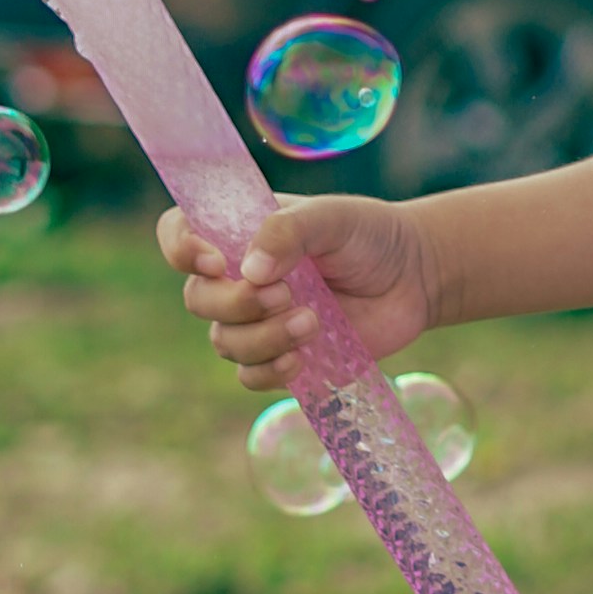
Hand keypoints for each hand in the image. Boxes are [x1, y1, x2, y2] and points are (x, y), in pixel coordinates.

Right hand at [156, 186, 443, 392]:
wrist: (414, 278)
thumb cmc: (369, 235)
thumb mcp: (333, 218)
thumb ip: (288, 232)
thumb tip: (247, 271)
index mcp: (240, 230)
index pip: (178, 233)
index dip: (181, 249)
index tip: (216, 260)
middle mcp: (238, 276)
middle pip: (198, 298)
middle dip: (237, 303)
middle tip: (288, 294)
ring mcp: (257, 319)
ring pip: (224, 341)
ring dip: (263, 338)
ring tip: (313, 322)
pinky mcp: (280, 356)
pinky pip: (248, 376)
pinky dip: (268, 371)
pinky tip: (301, 361)